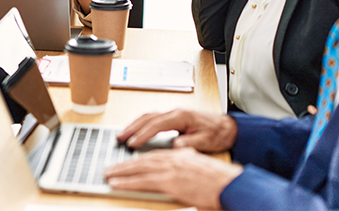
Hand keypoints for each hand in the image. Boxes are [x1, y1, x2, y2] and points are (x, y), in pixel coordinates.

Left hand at [104, 147, 242, 208]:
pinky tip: (117, 184)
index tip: (125, 161)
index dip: (136, 158)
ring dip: (121, 172)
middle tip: (109, 168)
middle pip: (141, 160)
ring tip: (108, 175)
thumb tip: (180, 155)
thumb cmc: (218, 179)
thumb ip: (186, 158)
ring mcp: (170, 170)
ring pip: (138, 169)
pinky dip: (127, 182)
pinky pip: (143, 182)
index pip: (152, 155)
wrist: (230, 184)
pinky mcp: (170, 182)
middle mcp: (172, 159)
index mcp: (179, 154)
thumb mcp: (198, 163)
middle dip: (124, 164)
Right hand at [118, 109, 237, 152]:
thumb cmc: (218, 133)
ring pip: (148, 116)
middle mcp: (175, 112)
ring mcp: (173, 113)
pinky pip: (153, 118)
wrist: (228, 128)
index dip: (143, 134)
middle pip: (148, 117)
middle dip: (132, 127)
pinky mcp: (174, 117)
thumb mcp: (206, 141)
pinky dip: (142, 124)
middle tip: (120, 137)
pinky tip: (136, 130)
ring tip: (123, 134)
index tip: (133, 143)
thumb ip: (189, 143)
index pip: (156, 124)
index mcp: (181, 116)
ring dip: (134, 124)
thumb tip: (175, 145)